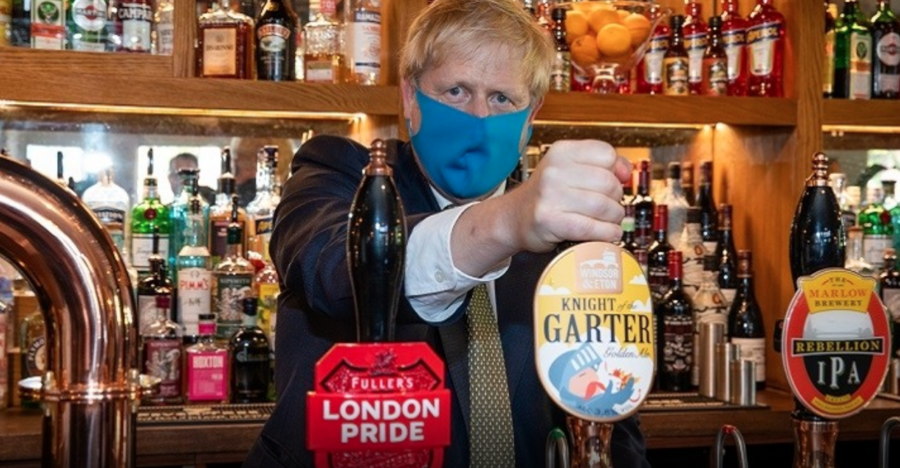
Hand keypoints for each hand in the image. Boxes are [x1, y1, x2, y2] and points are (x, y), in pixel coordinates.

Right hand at [449, 140, 628, 276]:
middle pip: (609, 183)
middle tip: (606, 207)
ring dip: (613, 219)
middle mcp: (554, 170)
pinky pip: (592, 228)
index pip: (606, 154)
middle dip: (615, 199)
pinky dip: (606, 234)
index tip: (613, 182)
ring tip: (606, 222)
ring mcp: (550, 195)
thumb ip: (601, 164)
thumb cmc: (548, 195)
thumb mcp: (569, 169)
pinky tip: (606, 234)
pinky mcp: (550, 221)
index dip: (615, 171)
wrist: (514, 218)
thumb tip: (626, 172)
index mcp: (561, 152)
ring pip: (604, 207)